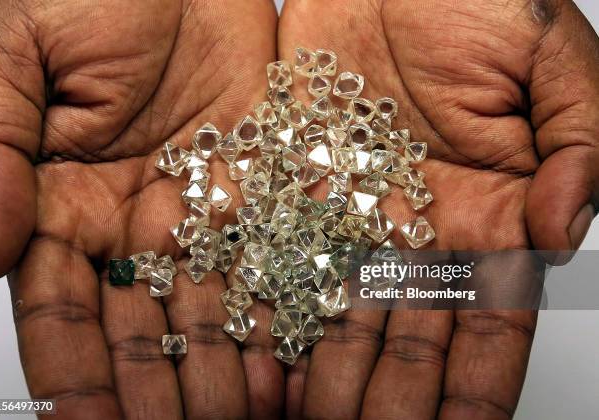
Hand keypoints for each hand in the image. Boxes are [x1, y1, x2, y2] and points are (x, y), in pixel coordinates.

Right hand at [0, 0, 285, 417]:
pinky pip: (267, 259)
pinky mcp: (260, 188)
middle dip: (158, 388)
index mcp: (60, 198)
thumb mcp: (16, 54)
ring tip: (239, 418)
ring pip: (208, 307)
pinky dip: (273, 310)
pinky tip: (281, 362)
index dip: (77, 373)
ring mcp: (200, 208)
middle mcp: (132, 219)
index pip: (64, 308)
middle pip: (142, 325)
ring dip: (219, 367)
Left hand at [278, 0, 597, 417]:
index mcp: (486, 215)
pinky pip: (277, 265)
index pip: (486, 326)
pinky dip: (269, 316)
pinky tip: (263, 365)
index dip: (476, 388)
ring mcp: (348, 217)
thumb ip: (578, 145)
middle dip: (389, 401)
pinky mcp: (289, 192)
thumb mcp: (549, 60)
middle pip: (405, 338)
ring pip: (338, 318)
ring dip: (327, 377)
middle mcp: (414, 231)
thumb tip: (563, 231)